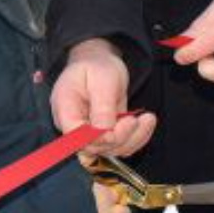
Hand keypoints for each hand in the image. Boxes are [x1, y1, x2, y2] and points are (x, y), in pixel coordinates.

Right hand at [52, 38, 155, 156]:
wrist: (99, 62)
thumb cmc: (96, 65)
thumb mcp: (102, 79)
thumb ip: (102, 108)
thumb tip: (104, 133)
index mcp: (65, 109)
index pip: (77, 137)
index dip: (101, 137)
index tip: (126, 122)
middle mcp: (74, 125)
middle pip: (95, 147)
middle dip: (122, 137)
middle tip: (139, 119)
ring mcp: (88, 132)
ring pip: (110, 150)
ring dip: (134, 138)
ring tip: (148, 119)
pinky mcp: (102, 135)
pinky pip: (119, 146)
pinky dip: (136, 139)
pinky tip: (146, 123)